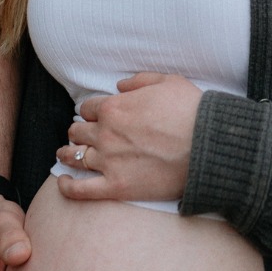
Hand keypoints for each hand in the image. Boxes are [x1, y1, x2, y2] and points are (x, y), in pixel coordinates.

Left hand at [56, 72, 201, 200]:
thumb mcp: (168, 81)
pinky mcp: (116, 187)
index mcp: (114, 107)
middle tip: (83, 136)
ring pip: (74, 157)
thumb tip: (119, 86)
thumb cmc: (192, 111)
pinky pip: (80, 189)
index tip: (97, 116)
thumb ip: (139, 80)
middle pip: (78, 131)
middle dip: (80, 131)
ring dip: (67, 154)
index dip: (93, 111)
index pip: (88, 108)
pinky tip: (64, 182)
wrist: (208, 145)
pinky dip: (67, 186)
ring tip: (66, 155)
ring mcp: (108, 161)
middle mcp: (105, 133)